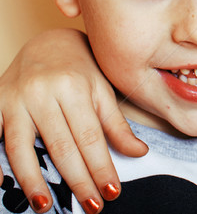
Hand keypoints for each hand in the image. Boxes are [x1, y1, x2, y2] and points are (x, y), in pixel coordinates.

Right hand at [0, 28, 147, 211]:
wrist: (48, 42)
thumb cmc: (81, 68)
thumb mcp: (102, 90)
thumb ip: (116, 124)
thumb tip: (139, 153)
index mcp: (74, 87)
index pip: (90, 136)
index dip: (100, 166)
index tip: (111, 191)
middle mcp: (43, 92)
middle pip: (61, 145)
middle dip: (77, 179)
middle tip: (91, 206)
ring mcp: (16, 99)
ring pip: (22, 147)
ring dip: (33, 179)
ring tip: (45, 205)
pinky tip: (3, 183)